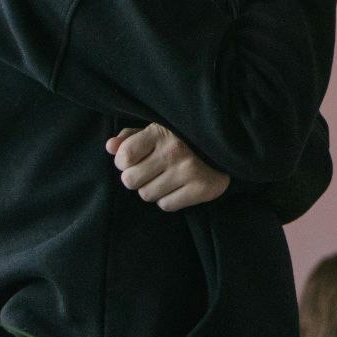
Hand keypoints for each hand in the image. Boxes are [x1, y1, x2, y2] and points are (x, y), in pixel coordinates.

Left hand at [108, 124, 231, 211]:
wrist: (226, 147)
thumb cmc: (182, 138)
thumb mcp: (156, 130)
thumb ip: (130, 138)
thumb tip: (109, 147)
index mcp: (160, 132)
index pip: (124, 156)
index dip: (123, 162)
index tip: (134, 159)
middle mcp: (174, 151)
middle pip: (130, 180)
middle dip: (137, 178)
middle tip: (151, 170)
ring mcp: (189, 171)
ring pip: (146, 195)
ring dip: (153, 189)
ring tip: (166, 178)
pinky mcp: (201, 188)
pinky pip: (166, 205)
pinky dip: (169, 199)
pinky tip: (179, 186)